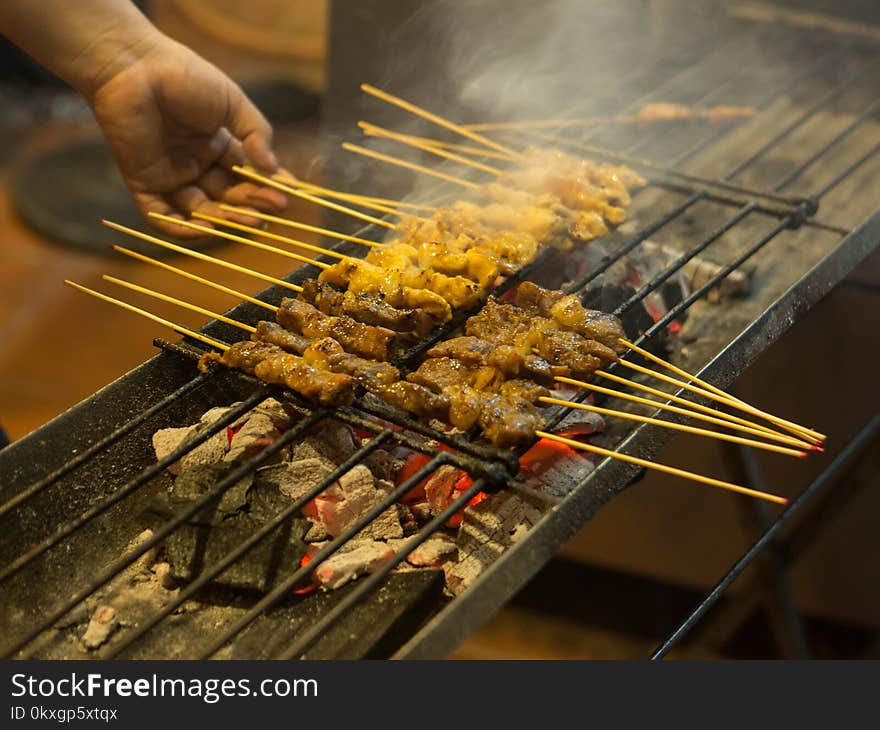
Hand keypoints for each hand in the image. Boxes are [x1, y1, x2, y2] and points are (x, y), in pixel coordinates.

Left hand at [89, 33, 287, 237]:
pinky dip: (182, 230)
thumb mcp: (232, 101)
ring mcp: (170, 176)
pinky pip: (162, 216)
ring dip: (226, 220)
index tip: (290, 194)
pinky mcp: (144, 183)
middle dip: (252, 204)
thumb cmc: (183, 76)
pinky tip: (207, 229)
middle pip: (228, 197)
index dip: (268, 186)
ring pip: (201, 211)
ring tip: (249, 219)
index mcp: (217, 144)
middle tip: (274, 207)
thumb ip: (255, 133)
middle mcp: (196, 164)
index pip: (247, 175)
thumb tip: (273, 168)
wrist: (132, 65)